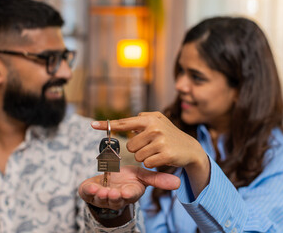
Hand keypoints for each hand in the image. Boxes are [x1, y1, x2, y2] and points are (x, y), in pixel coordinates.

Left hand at [79, 165, 179, 209]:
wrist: (106, 181)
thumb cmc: (125, 179)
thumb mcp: (141, 176)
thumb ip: (157, 179)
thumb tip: (178, 182)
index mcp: (130, 193)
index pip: (131, 195)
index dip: (129, 194)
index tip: (128, 192)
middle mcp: (117, 197)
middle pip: (116, 200)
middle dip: (115, 197)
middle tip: (114, 193)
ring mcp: (102, 197)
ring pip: (102, 199)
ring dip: (102, 196)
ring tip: (102, 191)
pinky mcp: (90, 193)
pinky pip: (89, 194)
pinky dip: (89, 191)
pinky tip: (91, 188)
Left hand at [91, 112, 210, 196]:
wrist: (190, 148)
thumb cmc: (170, 134)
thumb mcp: (158, 122)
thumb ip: (142, 119)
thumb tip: (125, 121)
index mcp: (149, 119)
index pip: (124, 122)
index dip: (108, 125)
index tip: (92, 125)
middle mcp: (154, 128)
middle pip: (130, 146)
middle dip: (138, 149)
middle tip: (152, 146)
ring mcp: (160, 140)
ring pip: (137, 156)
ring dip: (145, 157)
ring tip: (158, 151)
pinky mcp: (165, 154)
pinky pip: (147, 163)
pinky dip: (152, 163)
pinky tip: (162, 158)